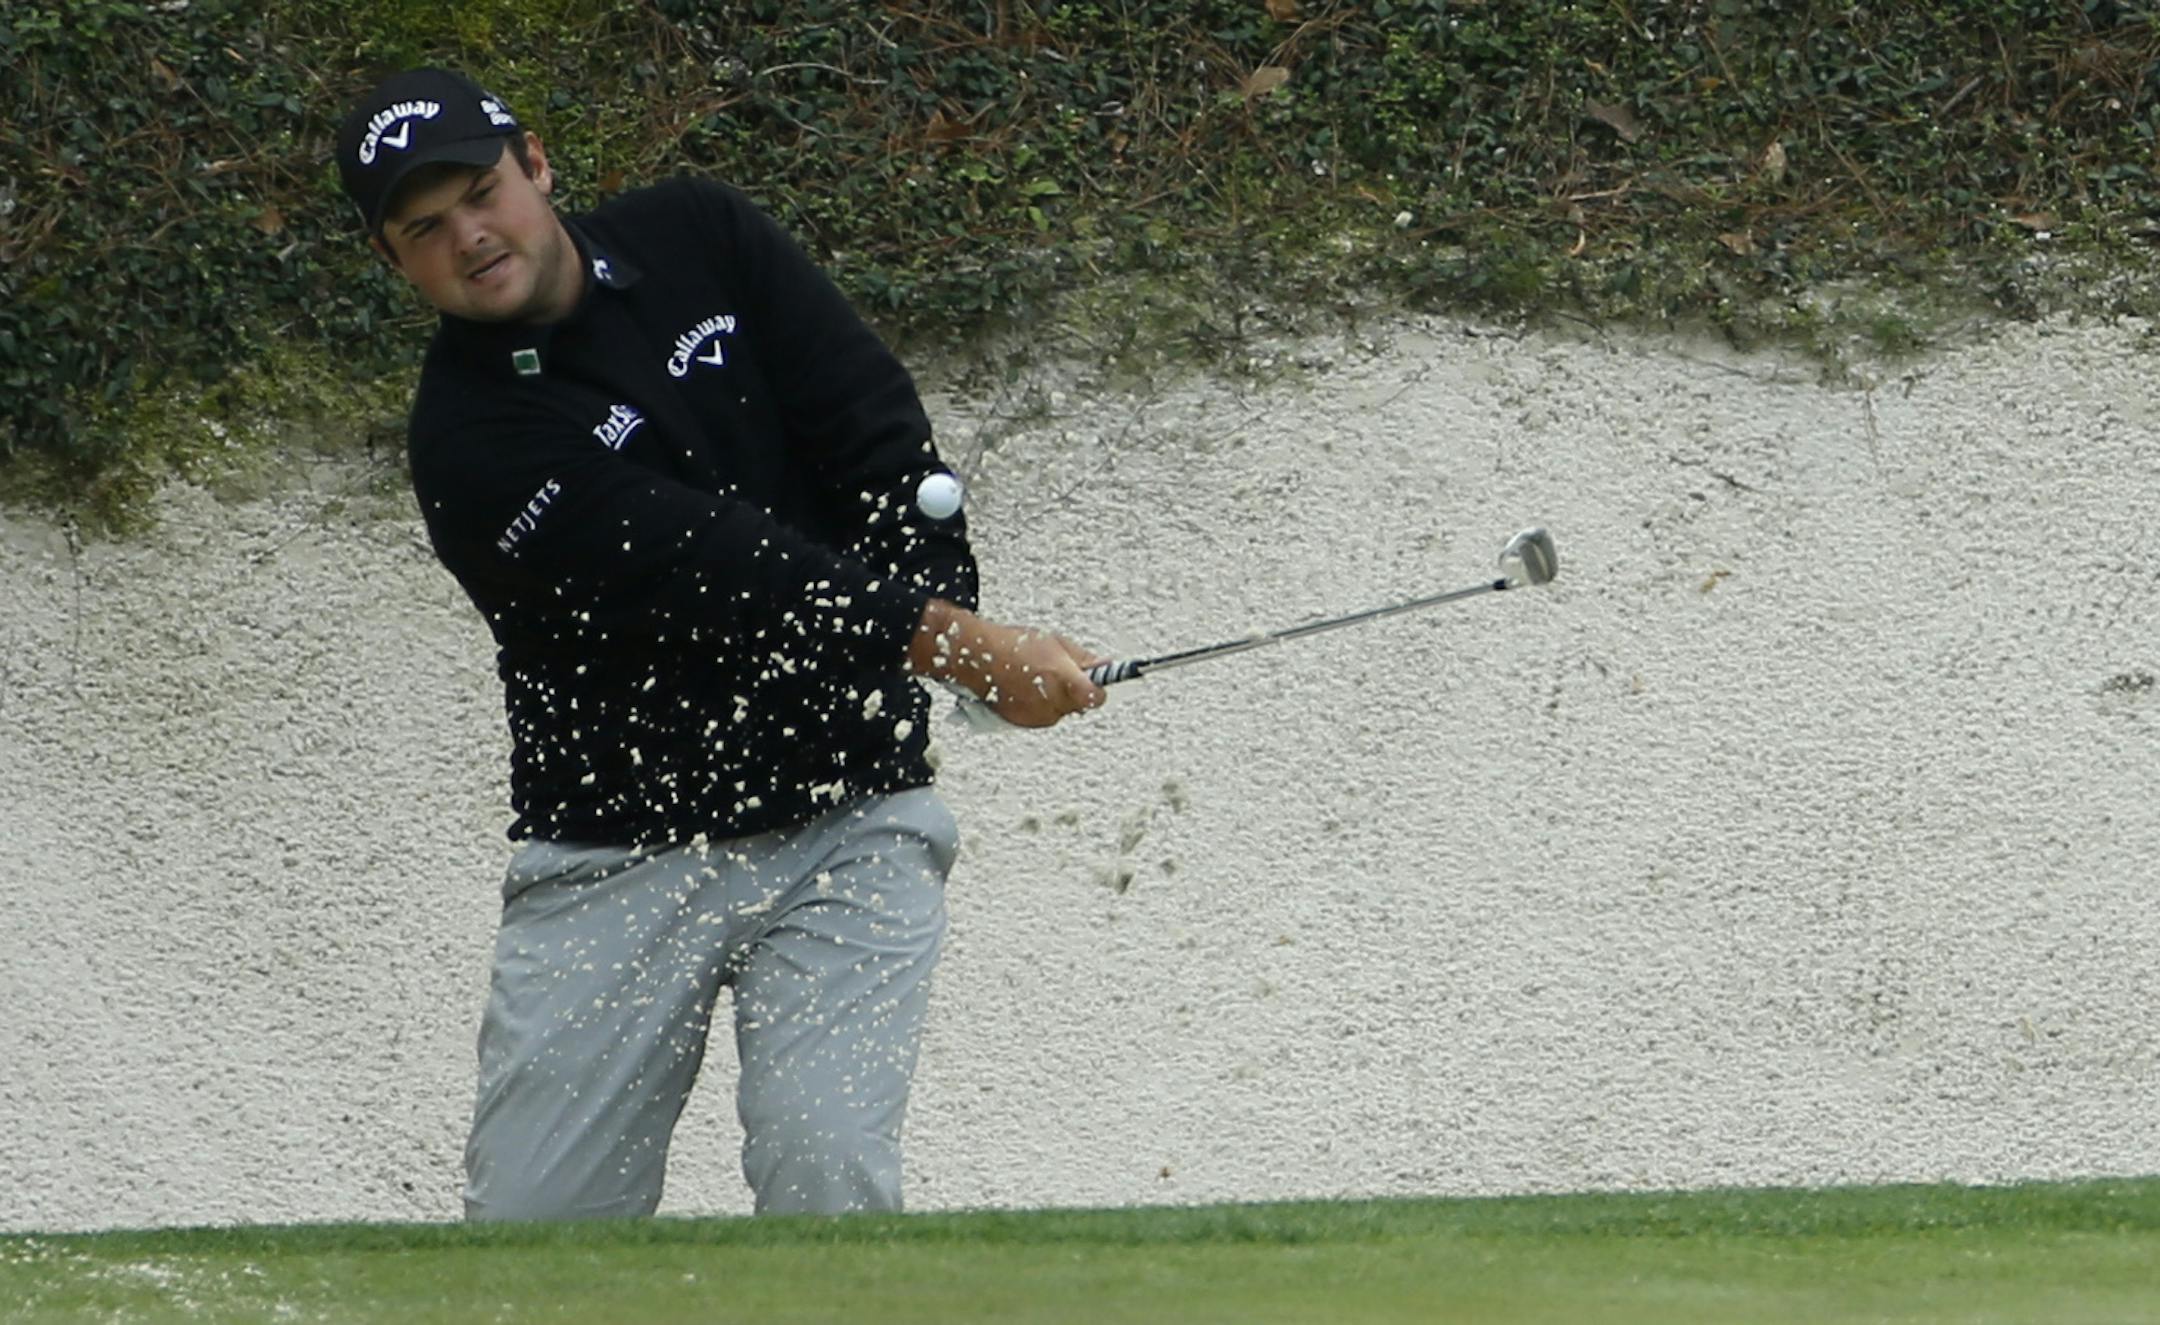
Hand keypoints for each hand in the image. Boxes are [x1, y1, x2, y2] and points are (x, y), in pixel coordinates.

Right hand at [908, 600, 1105, 727]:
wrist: (976, 658)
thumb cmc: (1014, 645)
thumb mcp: (1054, 642)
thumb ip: (1082, 658)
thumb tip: (1104, 665)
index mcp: (1062, 678)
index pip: (1095, 698)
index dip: (1099, 690)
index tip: (1097, 683)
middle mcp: (1051, 701)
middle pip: (1079, 706)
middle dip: (1075, 692)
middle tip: (1061, 674)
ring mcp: (1036, 715)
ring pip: (1060, 712)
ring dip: (1057, 699)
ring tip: (1038, 678)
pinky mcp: (1023, 722)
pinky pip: (1042, 716)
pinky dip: (1040, 705)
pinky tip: (1026, 688)